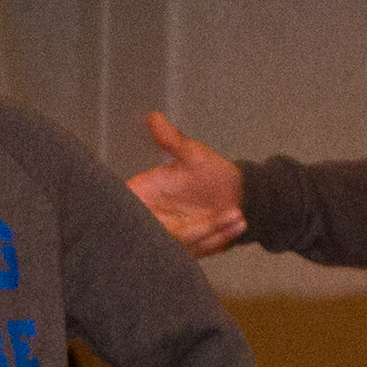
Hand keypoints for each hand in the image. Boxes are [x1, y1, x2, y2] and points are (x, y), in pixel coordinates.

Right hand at [130, 111, 248, 257]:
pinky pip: (198, 250)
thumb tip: (153, 116)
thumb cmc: (212, 174)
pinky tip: (237, 223)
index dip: (142, 214)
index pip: (128, 212)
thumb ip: (172, 139)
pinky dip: (218, 238)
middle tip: (215, 214)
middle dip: (188, 228)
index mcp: (142, 198)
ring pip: (181, 244)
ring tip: (236, 214)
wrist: (236, 195)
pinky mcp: (188, 250)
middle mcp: (152, 222)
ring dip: (211, 230)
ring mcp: (170, 239)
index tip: (168, 208)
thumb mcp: (193, 155)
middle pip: (156, 236)